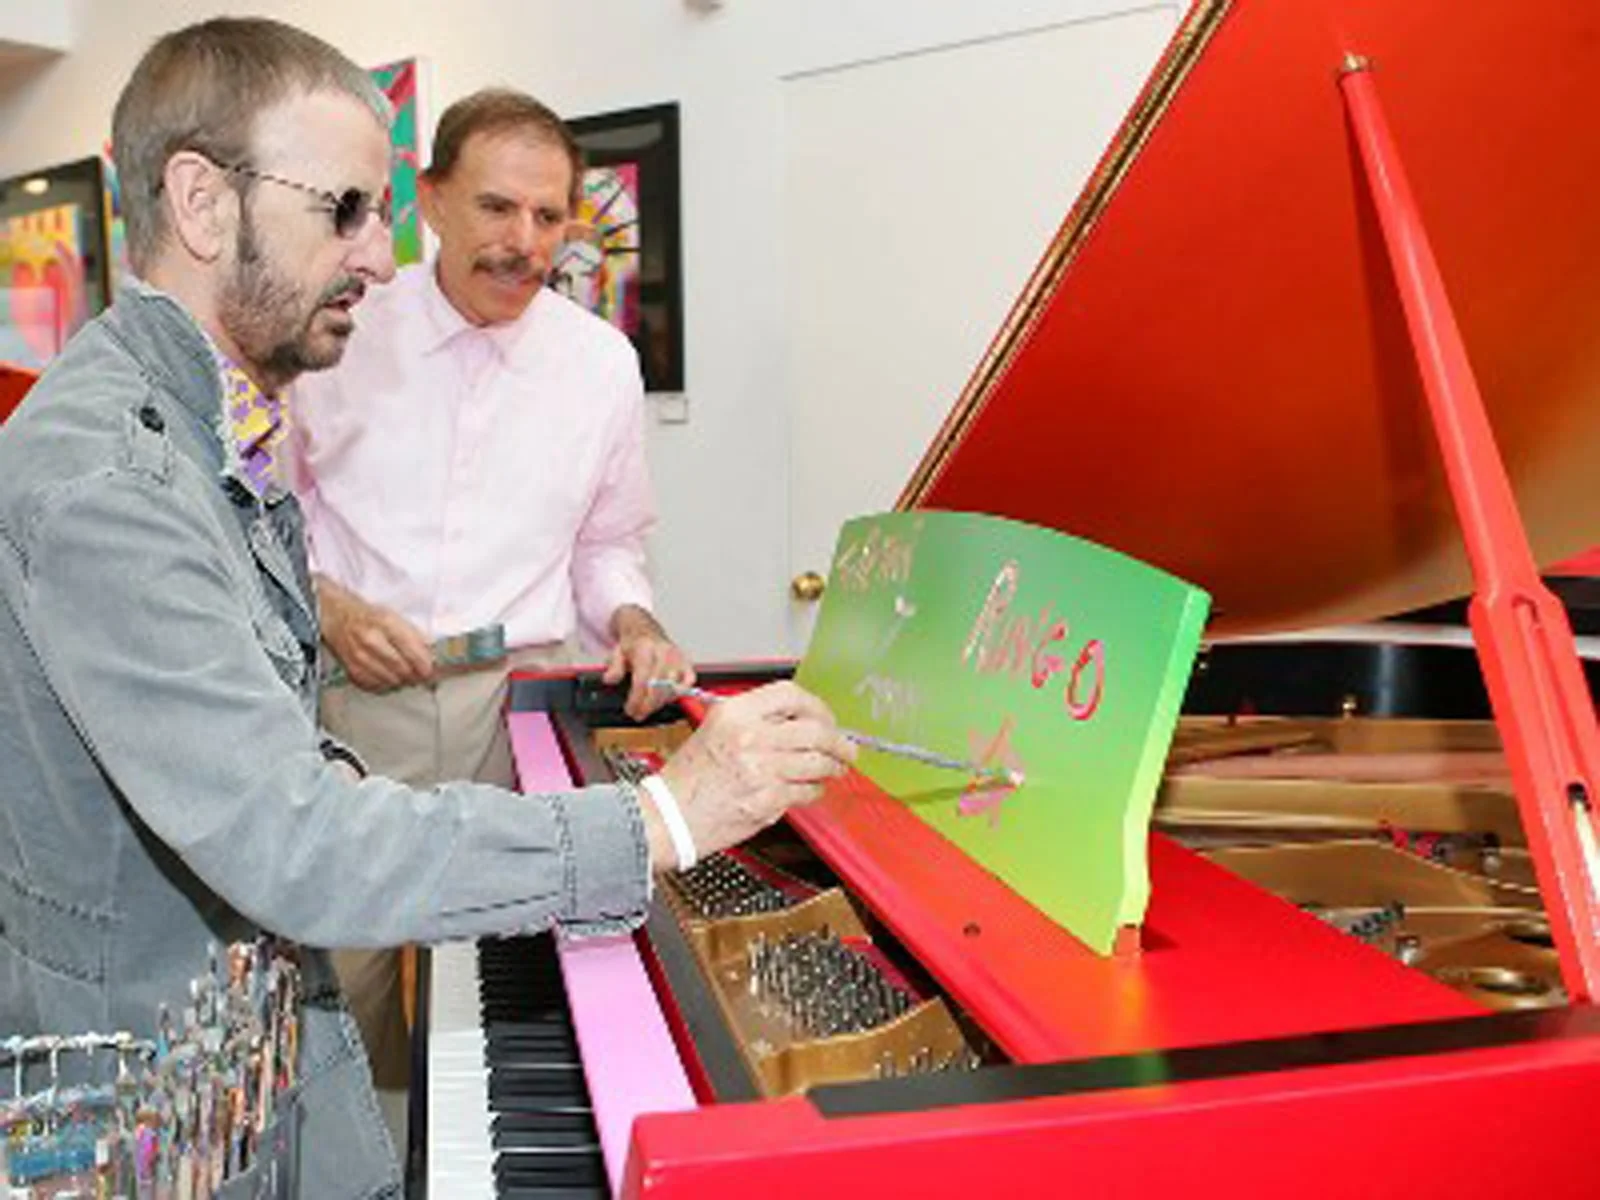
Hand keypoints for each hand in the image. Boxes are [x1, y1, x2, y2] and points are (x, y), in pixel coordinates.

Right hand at [315, 575, 433, 691]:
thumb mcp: (393, 616)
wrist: (336, 617)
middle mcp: (372, 641)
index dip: (425, 665)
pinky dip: (386, 684)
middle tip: (421, 674)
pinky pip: (376, 686)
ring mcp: (360, 658)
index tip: (431, 669)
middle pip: (403, 669)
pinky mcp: (352, 671)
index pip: (412, 651)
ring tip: (405, 674)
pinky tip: (389, 676)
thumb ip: (413, 635)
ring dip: (402, 681)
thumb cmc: (367, 616)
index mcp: (386, 623)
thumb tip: (430, 653)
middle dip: (416, 674)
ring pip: (392, 681)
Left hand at [602, 604, 694, 720]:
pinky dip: (679, 693)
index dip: (636, 699)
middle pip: (658, 687)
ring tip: (648, 707)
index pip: (642, 680)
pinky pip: (689, 682)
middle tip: (638, 714)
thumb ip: (614, 667)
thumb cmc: (632, 644)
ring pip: (673, 687)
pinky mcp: (687, 661)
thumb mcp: (616, 653)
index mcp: (644, 649)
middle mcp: (663, 652)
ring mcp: (677, 657)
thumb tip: (610, 680)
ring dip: (660, 702)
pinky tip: (666, 698)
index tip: (630, 710)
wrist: (645, 630)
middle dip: (647, 706)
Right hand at [644, 681, 856, 867]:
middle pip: (816, 730)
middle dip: (839, 741)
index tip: (826, 719)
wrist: (670, 816)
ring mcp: (761, 770)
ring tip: (833, 768)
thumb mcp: (714, 729)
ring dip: (832, 766)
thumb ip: (754, 719)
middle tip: (846, 748)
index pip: (792, 695)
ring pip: (818, 762)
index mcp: (735, 713)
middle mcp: (750, 736)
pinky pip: (807, 791)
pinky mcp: (768, 800)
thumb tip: (797, 721)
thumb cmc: (689, 778)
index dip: (818, 707)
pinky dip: (814, 790)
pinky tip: (810, 789)